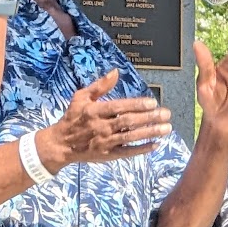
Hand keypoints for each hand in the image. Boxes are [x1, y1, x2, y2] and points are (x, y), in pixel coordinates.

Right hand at [34, 69, 172, 171]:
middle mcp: (100, 126)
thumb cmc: (73, 118)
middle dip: (149, 118)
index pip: (119, 107)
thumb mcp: (81, 97)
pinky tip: (155, 144)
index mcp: (94, 111)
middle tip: (166, 114)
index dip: (136, 105)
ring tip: (166, 128)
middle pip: (128, 122)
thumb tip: (116, 72)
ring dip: (149, 133)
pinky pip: (127, 152)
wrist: (61, 144)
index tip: (153, 103)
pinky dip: (141, 149)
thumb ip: (100, 86)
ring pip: (130, 137)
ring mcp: (104, 142)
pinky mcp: (107, 155)